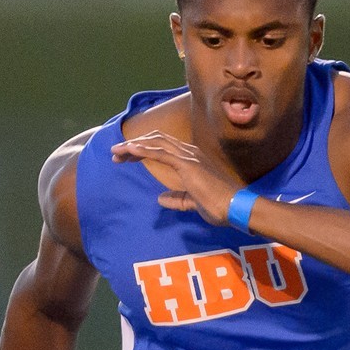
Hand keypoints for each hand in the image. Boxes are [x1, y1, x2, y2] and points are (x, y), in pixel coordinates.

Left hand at [110, 131, 239, 226]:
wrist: (234, 207)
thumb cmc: (219, 205)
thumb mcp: (192, 202)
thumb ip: (177, 198)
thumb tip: (161, 198)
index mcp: (191, 159)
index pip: (162, 147)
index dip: (142, 149)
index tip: (125, 157)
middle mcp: (189, 153)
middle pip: (156, 141)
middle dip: (134, 145)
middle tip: (115, 153)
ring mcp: (189, 156)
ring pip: (156, 144)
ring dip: (134, 146)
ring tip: (116, 152)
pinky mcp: (187, 164)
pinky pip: (161, 153)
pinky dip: (144, 150)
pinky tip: (130, 150)